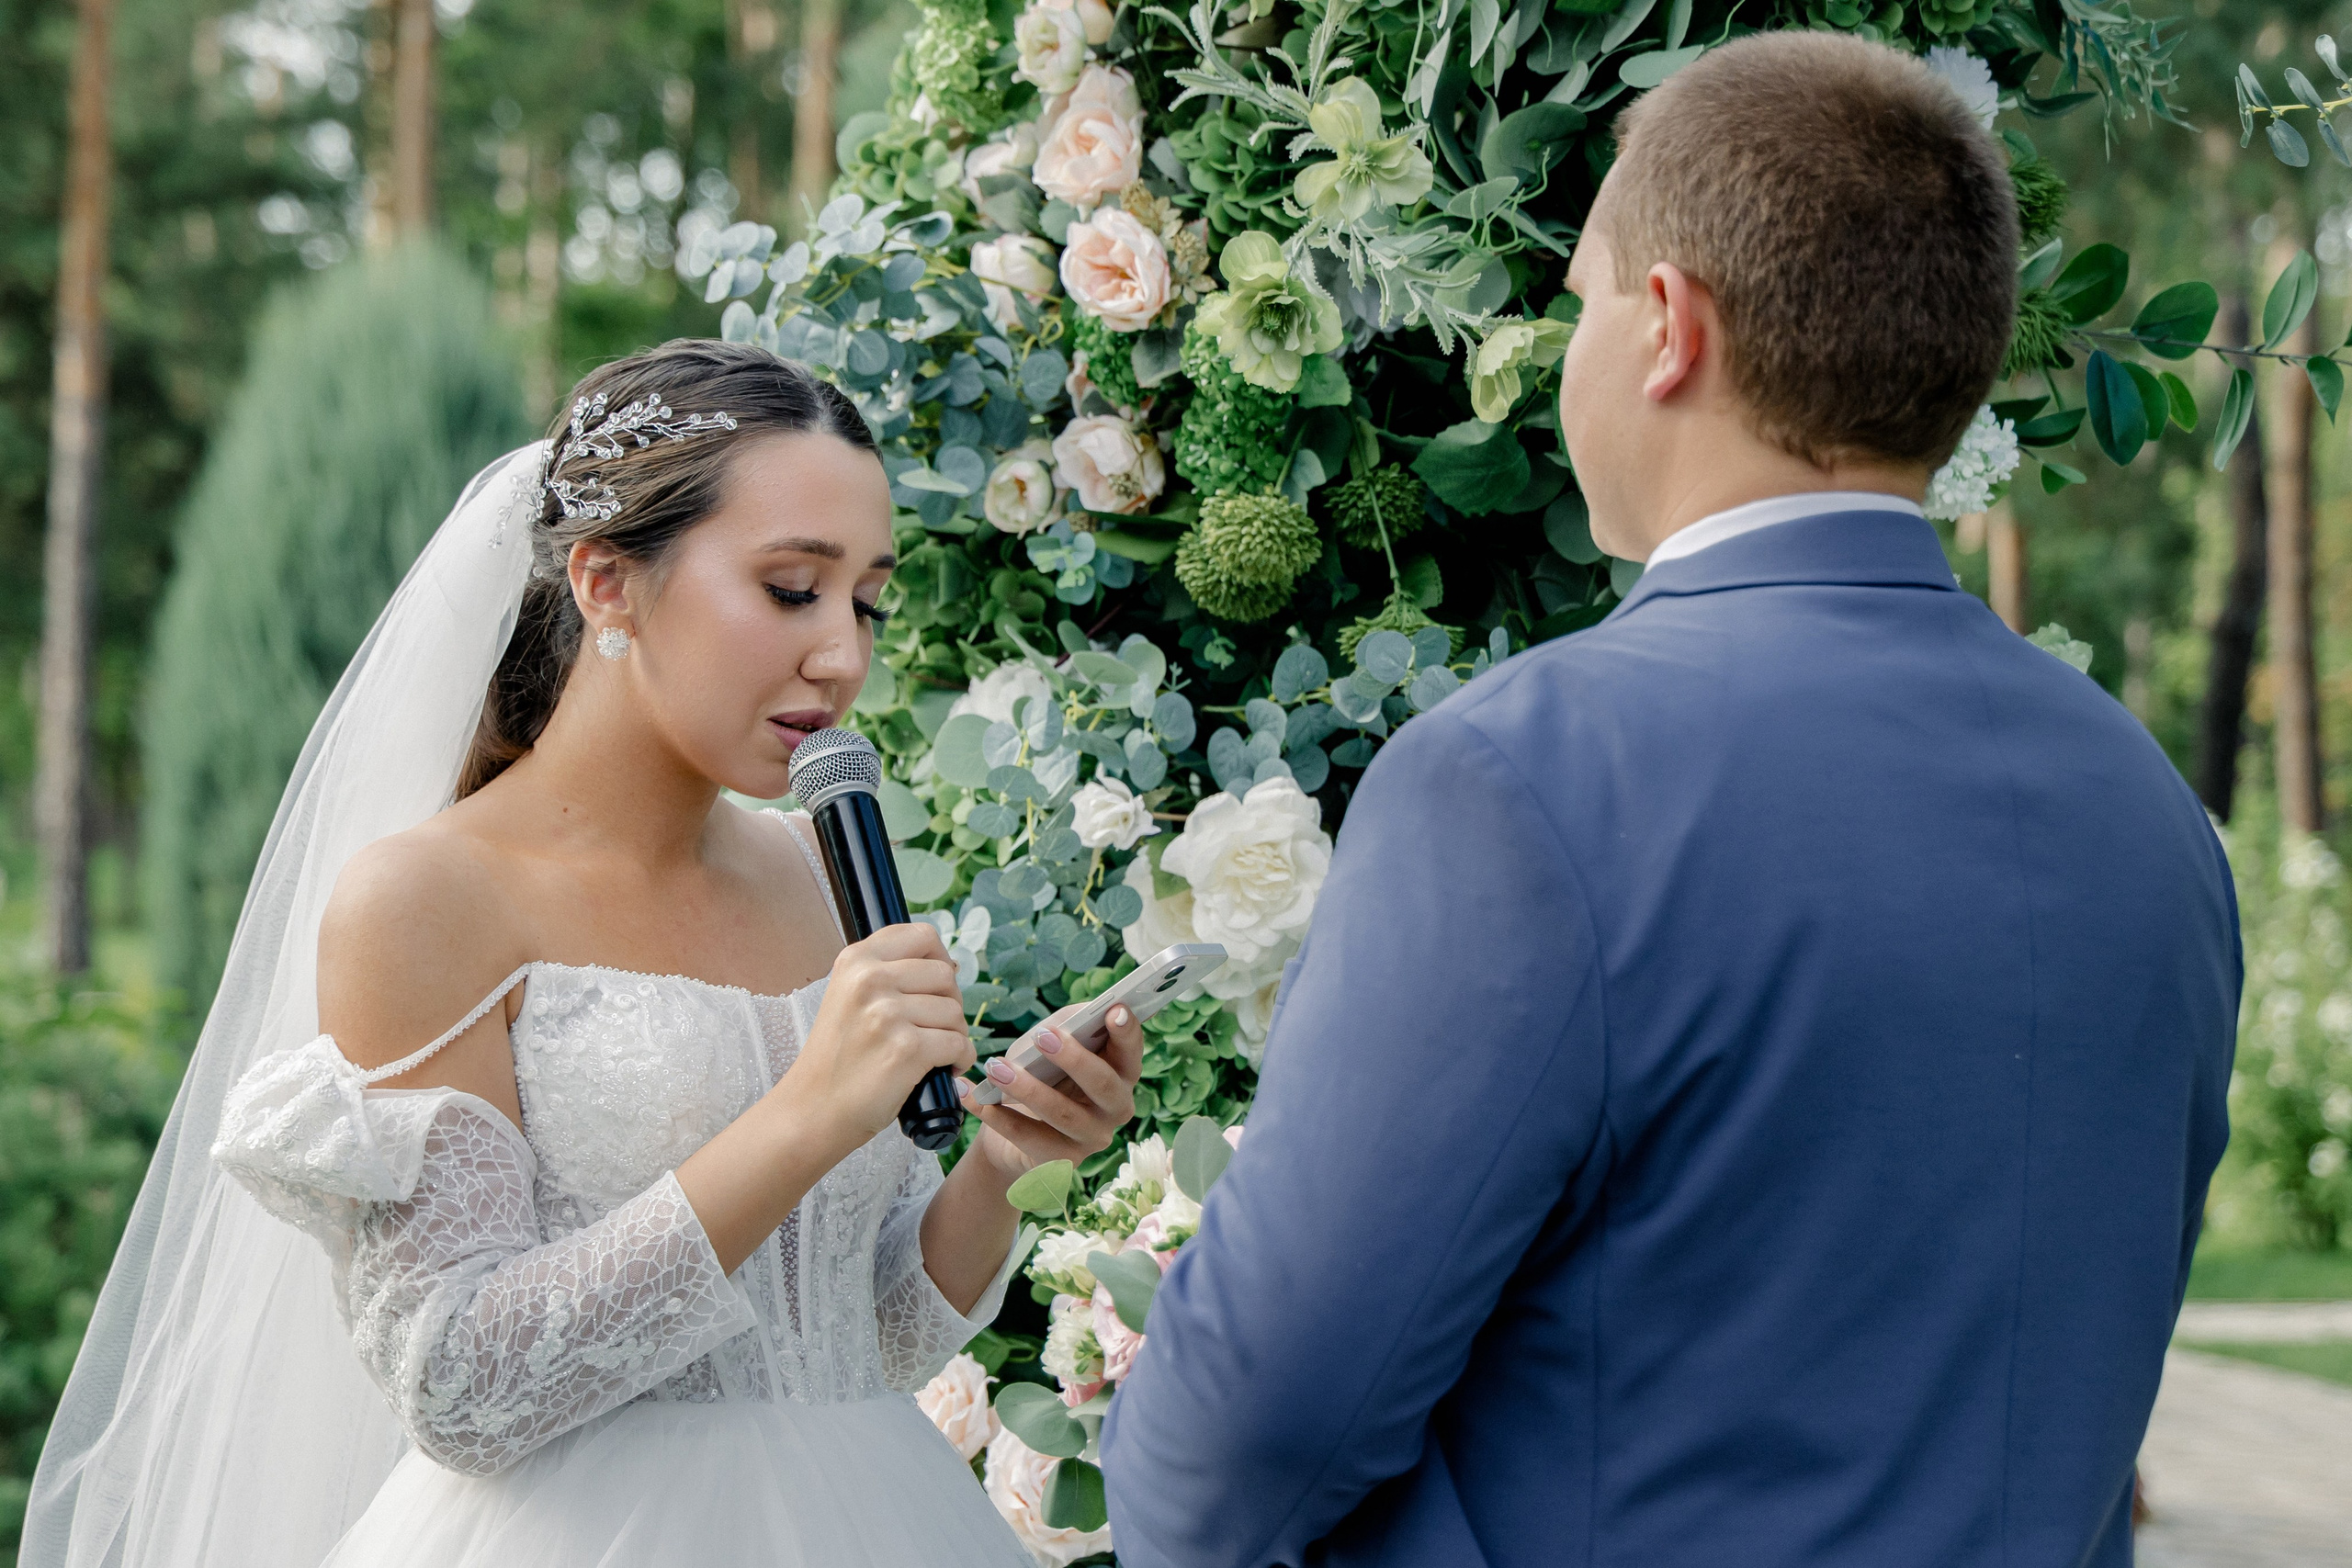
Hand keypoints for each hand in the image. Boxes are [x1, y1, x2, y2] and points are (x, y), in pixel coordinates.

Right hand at [785, 923, 974, 1148]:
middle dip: (950, 1003)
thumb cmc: (838, 1058)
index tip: (936, 986)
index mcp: (856, 960)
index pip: (922, 935)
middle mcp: (869, 980)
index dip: (940, 959)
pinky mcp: (905, 1049)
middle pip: (945, 974)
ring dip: (954, 1035)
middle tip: (933, 1028)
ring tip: (932, 1052)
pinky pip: (958, 1044)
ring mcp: (887, 1014)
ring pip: (955, 1012)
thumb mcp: (848, 996)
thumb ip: (888, 973)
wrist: (813, 1110)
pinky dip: (959, 1059)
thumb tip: (948, 965)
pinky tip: (943, 1069)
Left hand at [959, 1002, 1143, 1181]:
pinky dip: (999, 1117)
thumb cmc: (1039, 1076)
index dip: (1127, 1032)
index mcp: (1120, 1074)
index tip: (1113, 1010)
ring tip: (995, 1068)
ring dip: (1027, 1088)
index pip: (1132, 1052)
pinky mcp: (1063, 1162)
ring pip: (1064, 1114)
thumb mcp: (1049, 1047)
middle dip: (1073, 1058)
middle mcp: (1115, 1108)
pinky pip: (1030, 1138)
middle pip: (1104, 1084)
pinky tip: (975, 1097)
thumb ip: (1064, 1027)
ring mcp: (1092, 1138)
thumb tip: (1072, 1017)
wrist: (1010, 1130)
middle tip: (1042, 1036)